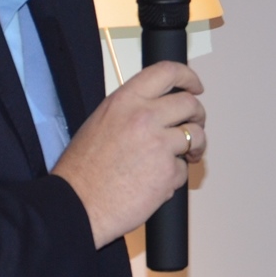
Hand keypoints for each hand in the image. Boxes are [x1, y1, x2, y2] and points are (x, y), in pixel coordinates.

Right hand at [53, 61, 206, 248]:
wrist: (76, 204)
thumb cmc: (83, 170)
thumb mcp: (101, 122)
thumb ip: (131, 111)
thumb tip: (158, 110)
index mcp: (125, 101)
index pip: (166, 72)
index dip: (188, 77)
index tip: (195, 86)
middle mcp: (144, 117)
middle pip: (190, 104)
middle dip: (198, 115)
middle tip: (195, 125)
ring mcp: (159, 144)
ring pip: (196, 135)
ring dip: (195, 146)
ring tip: (186, 156)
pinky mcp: (168, 172)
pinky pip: (183, 169)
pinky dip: (174, 176)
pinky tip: (155, 181)